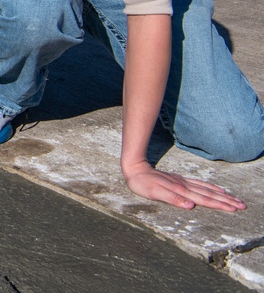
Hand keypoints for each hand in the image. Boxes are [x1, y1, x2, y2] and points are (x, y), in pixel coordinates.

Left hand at [123, 160, 245, 211]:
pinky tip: (218, 189)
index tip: (235, 209)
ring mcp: (183, 182)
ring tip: (235, 199)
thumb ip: (172, 199)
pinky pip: (200, 184)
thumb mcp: (154, 194)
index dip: (220, 205)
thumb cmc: (143, 184)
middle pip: (210, 194)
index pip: (204, 199)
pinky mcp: (180, 180)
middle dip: (227, 201)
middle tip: (243, 206)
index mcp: (181, 191)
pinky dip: (211, 187)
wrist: (135, 169)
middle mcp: (185, 186)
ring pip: (207, 189)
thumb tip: (191, 206)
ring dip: (222, 195)